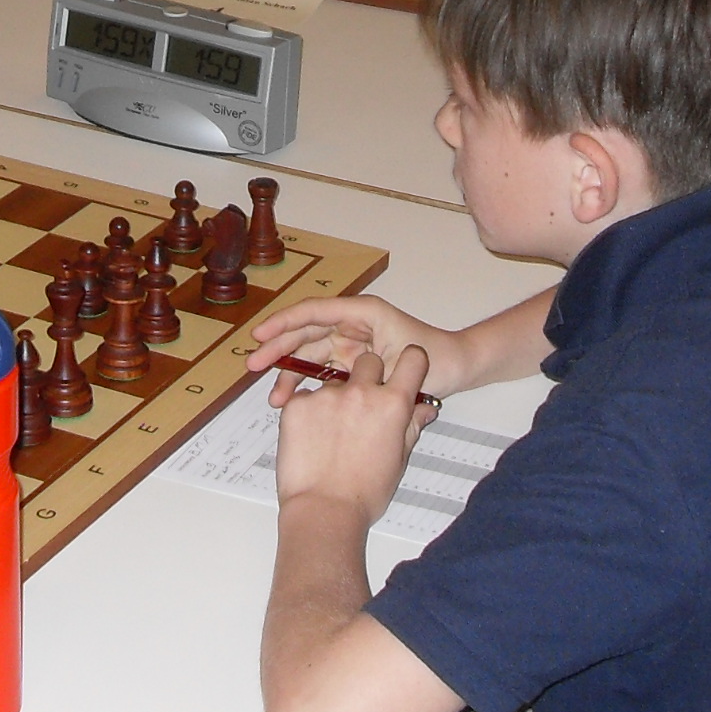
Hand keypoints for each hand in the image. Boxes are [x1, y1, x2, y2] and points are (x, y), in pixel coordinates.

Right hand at [252, 294, 467, 396]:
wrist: (457, 369)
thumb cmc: (439, 357)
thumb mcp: (408, 360)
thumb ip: (375, 366)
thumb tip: (341, 377)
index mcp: (364, 313)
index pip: (316, 312)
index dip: (285, 322)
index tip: (261, 334)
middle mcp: (353, 324)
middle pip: (306, 332)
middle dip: (278, 347)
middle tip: (253, 364)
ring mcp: (351, 343)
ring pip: (309, 353)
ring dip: (289, 371)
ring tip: (274, 396)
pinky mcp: (352, 362)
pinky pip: (321, 369)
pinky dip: (306, 383)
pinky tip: (293, 399)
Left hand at [270, 345, 437, 522]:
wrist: (323, 512)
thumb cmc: (364, 494)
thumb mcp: (398, 460)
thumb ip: (411, 427)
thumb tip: (425, 410)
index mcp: (392, 405)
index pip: (412, 359)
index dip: (410, 361)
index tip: (403, 369)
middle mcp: (361, 393)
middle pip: (368, 361)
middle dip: (367, 377)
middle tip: (361, 407)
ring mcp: (326, 396)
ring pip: (333, 382)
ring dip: (335, 399)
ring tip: (331, 434)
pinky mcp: (297, 404)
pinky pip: (305, 396)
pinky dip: (309, 411)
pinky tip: (311, 438)